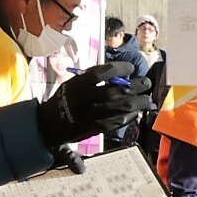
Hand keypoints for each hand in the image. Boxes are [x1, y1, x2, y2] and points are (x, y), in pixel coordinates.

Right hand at [37, 61, 153, 145]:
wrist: (50, 122)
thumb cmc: (65, 99)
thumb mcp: (74, 83)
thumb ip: (94, 79)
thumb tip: (119, 77)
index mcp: (79, 83)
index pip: (104, 72)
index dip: (121, 69)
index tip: (131, 68)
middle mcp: (86, 98)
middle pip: (118, 91)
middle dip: (136, 86)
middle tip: (146, 82)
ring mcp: (92, 114)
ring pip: (122, 107)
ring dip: (138, 102)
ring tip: (146, 99)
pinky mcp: (96, 128)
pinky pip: (118, 121)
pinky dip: (129, 116)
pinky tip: (135, 112)